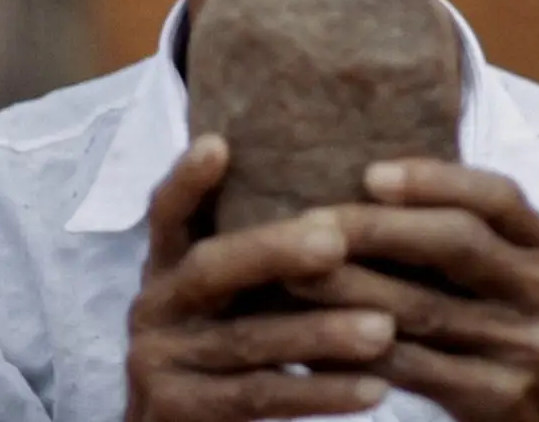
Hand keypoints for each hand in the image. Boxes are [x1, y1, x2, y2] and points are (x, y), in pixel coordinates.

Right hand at [124, 135, 398, 421]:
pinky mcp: (178, 411)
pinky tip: (375, 390)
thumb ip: (258, 258)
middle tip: (336, 241)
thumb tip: (342, 203)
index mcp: (166, 268)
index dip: (188, 180)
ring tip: (384, 329)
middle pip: (211, 268)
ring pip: (248, 340)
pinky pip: (259, 398)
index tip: (218, 144)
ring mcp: (159, 362)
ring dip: (319, 333)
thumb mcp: (226, 299)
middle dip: (274, 251)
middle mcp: (154, 308)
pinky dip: (320, 393)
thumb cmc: (225, 354)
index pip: (167, 213)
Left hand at [289, 160, 538, 421]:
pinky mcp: (495, 396)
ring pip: (423, 308)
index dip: (433, 180)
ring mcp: (523, 346)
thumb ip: (469, 231)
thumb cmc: (517, 329)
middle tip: (310, 222)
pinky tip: (314, 338)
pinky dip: (359, 350)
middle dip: (376, 229)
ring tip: (293, 274)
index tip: (370, 174)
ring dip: (351, 288)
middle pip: (456, 243)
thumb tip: (370, 182)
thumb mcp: (517, 273)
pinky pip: (412, 367)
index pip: (496, 196)